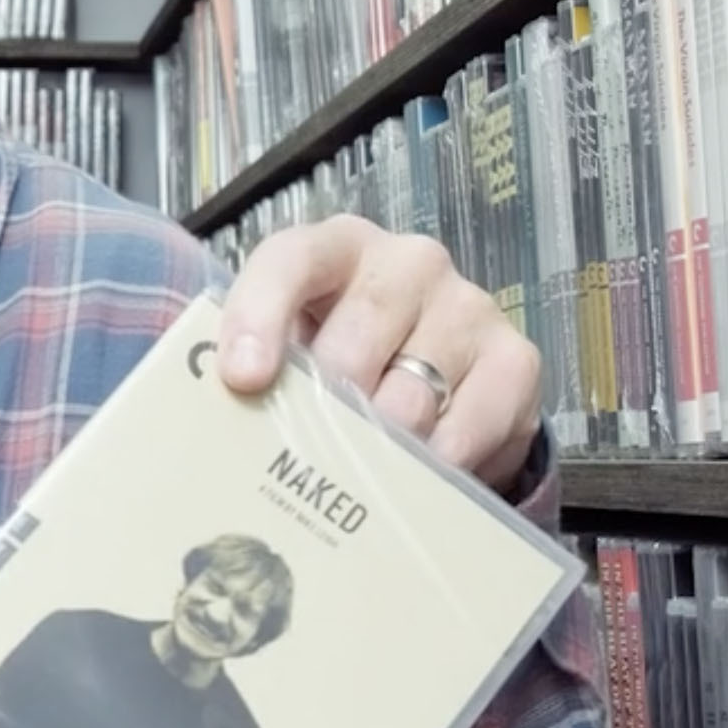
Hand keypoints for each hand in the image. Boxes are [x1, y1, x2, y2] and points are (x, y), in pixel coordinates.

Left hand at [215, 214, 541, 492]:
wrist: (436, 375)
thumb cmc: (338, 356)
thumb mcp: (291, 348)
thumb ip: (254, 368)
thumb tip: (213, 427)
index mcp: (334, 249)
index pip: (289, 263)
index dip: (260, 319)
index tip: (243, 380)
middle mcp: (406, 263)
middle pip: (355, 339)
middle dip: (327, 406)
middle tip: (309, 453)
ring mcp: (465, 305)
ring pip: (410, 394)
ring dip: (380, 444)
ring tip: (362, 470)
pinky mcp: (515, 357)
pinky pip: (471, 423)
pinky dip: (438, 461)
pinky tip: (418, 478)